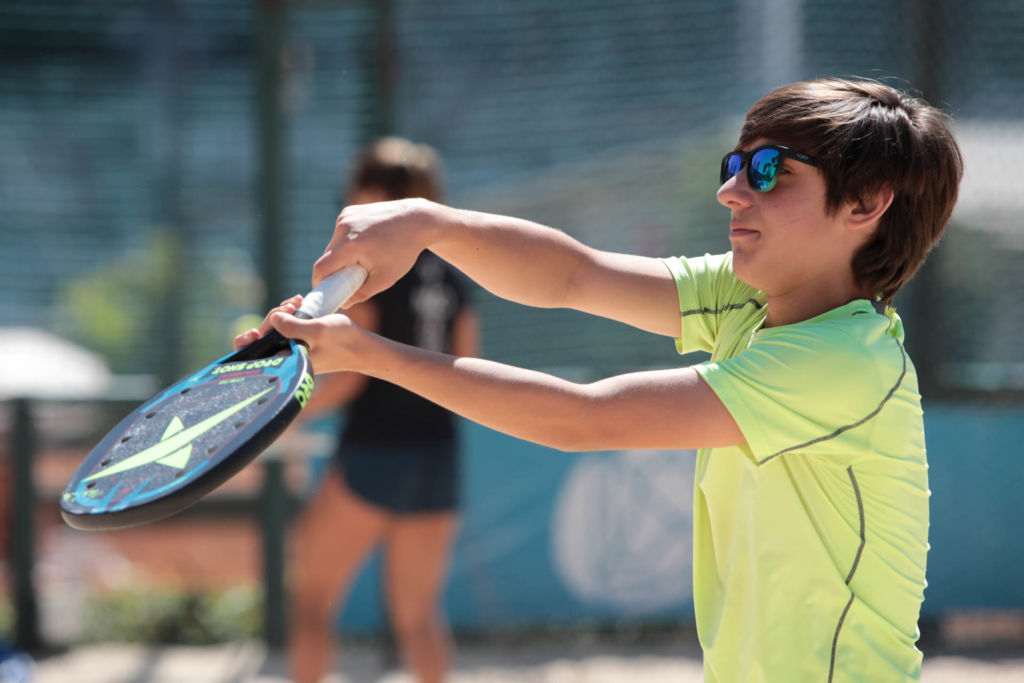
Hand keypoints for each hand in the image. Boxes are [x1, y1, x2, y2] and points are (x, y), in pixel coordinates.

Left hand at [233, 296, 373, 374]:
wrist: (362, 347)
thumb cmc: (342, 341)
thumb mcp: (316, 329)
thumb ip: (292, 326)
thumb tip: (272, 320)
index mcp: (286, 360)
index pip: (253, 356)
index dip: (248, 342)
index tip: (257, 331)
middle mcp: (286, 356)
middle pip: (263, 335)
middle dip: (274, 317)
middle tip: (291, 306)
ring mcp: (292, 348)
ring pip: (275, 328)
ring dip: (283, 312)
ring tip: (298, 302)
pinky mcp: (300, 340)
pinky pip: (287, 325)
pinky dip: (290, 313)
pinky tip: (299, 303)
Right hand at [313, 197, 443, 306]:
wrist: (416, 220)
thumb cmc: (404, 250)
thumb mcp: (386, 278)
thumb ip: (362, 293)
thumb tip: (345, 303)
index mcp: (351, 245)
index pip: (322, 268)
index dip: (320, 284)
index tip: (326, 294)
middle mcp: (344, 227)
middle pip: (327, 257)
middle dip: (334, 272)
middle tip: (350, 281)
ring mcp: (345, 216)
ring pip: (333, 245)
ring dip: (341, 257)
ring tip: (365, 259)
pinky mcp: (349, 211)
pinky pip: (341, 234)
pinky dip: (347, 243)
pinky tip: (366, 244)